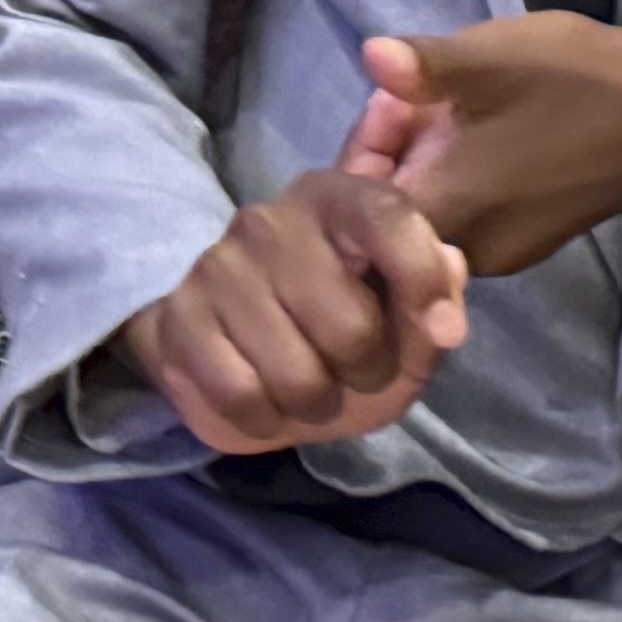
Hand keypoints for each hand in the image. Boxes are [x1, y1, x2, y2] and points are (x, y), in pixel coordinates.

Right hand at [119, 172, 469, 453]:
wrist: (237, 353)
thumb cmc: (339, 333)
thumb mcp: (405, 329)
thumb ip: (435, 308)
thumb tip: (446, 299)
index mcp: (335, 203)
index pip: (384, 214)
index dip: (421, 275)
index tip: (444, 332)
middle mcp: (270, 222)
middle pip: (350, 327)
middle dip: (363, 372)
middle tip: (349, 369)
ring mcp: (216, 266)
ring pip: (295, 375)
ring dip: (310, 403)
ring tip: (301, 384)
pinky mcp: (174, 317)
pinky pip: (240, 396)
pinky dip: (261, 418)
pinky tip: (259, 397)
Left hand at [336, 17, 621, 278]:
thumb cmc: (581, 83)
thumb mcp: (494, 58)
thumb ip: (425, 66)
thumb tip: (370, 54)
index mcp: (453, 210)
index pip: (362, 211)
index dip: (359, 152)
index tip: (387, 101)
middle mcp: (471, 249)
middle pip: (389, 212)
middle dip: (384, 150)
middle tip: (406, 92)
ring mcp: (503, 252)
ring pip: (426, 209)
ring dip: (418, 158)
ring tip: (434, 102)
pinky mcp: (527, 241)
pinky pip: (461, 212)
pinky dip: (451, 172)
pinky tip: (466, 125)